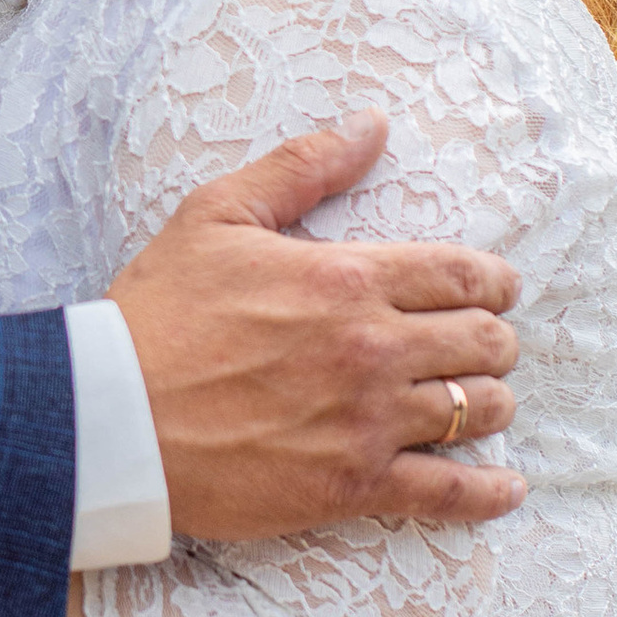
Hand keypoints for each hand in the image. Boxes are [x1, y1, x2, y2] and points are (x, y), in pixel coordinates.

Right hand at [106, 112, 524, 541]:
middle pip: (486, 342)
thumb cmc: (155, 314)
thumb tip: (372, 124)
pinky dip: (487, 492)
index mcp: (349, 278)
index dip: (493, 282)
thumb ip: (302, 165)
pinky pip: (448, 492)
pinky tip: (505, 489)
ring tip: (482, 401)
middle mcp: (373, 348)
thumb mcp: (217, 215)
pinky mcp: (351, 486)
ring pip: (480, 410)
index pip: (464, 275)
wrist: (110, 419)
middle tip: (483, 344)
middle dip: (495, 338)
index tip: (495, 289)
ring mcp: (368, 422)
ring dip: (492, 402)